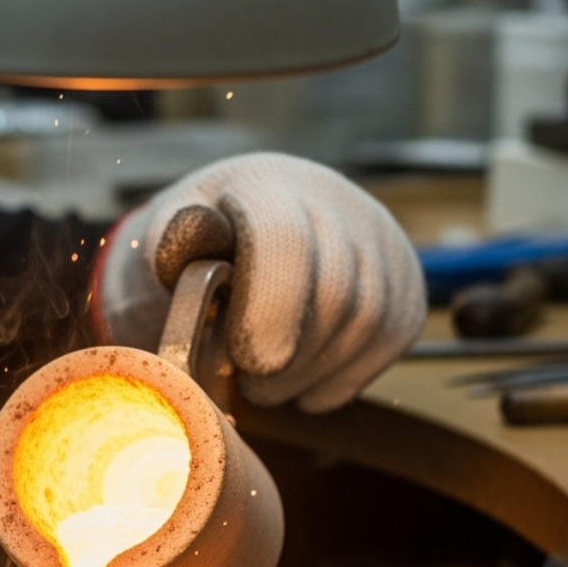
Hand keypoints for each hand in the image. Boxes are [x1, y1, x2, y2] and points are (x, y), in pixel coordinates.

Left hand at [99, 152, 426, 412]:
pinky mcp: (405, 282)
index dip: (269, 310)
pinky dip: (342, 378)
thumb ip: (169, 248)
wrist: (244, 240)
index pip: (285, 241)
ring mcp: (378, 238)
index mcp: (264, 182)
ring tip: (266, 384)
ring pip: (368, 322)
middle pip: (336, 294)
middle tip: (247, 382)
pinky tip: (302, 383)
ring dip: (311, 374)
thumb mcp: (162, 247)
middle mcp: (333, 199)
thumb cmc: (195, 256)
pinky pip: (391, 339)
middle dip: (287, 359)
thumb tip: (190, 239)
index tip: (245, 361)